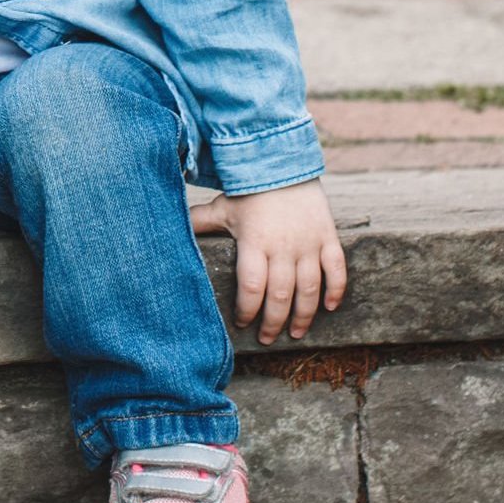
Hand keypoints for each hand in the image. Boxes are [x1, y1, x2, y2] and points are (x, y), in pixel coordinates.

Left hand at [189, 178, 346, 344]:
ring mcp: (308, 243)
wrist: (285, 164)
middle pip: (280, 295)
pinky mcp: (328, 237)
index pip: (251, 287)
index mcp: (254, 243)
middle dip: (273, 322)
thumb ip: (200, 223)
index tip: (243, 323)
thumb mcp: (222, 208)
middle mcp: (283, 247)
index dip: (247, 310)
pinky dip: (336, 290)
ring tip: (295, 333)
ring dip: (303, 315)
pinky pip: (336, 270)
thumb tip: (167, 230)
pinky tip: (330, 308)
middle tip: (268, 338)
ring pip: (309, 289)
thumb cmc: (249, 192)